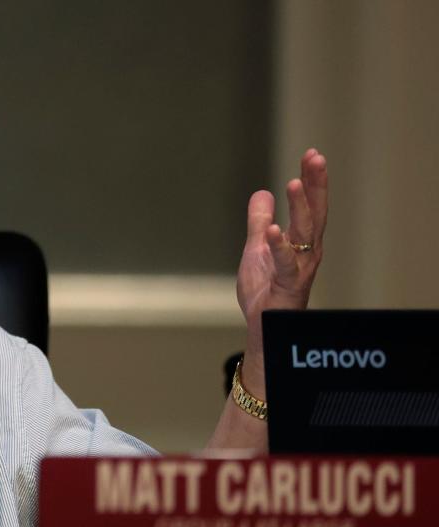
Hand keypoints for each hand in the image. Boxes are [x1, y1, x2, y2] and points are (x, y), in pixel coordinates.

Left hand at [237, 149, 327, 394]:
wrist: (263, 326)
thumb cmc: (265, 289)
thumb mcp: (257, 248)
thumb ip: (259, 221)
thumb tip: (262, 193)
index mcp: (302, 241)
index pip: (310, 205)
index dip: (313, 181)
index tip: (312, 154)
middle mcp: (307, 252)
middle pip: (314, 213)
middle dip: (315, 185)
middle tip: (315, 157)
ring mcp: (299, 268)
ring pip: (304, 234)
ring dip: (301, 209)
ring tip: (294, 183)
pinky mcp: (286, 285)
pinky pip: (284, 264)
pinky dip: (279, 246)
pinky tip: (273, 229)